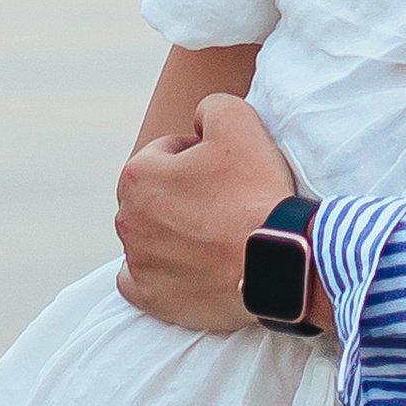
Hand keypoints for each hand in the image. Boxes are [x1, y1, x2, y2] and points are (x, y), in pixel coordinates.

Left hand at [116, 91, 302, 334]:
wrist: (277, 260)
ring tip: (216, 233)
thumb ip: (209, 107)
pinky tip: (188, 265)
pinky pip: (140, 279)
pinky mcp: (150, 298)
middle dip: (182, 192)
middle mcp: (127, 219)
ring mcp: (137, 262)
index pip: (166, 151)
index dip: (200, 154)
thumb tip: (199, 120)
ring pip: (148, 235)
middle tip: (225, 200)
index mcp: (138, 175)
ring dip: (174, 230)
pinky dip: (159, 271)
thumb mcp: (238, 119)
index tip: (227, 169)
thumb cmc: (255, 190)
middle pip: (154, 194)